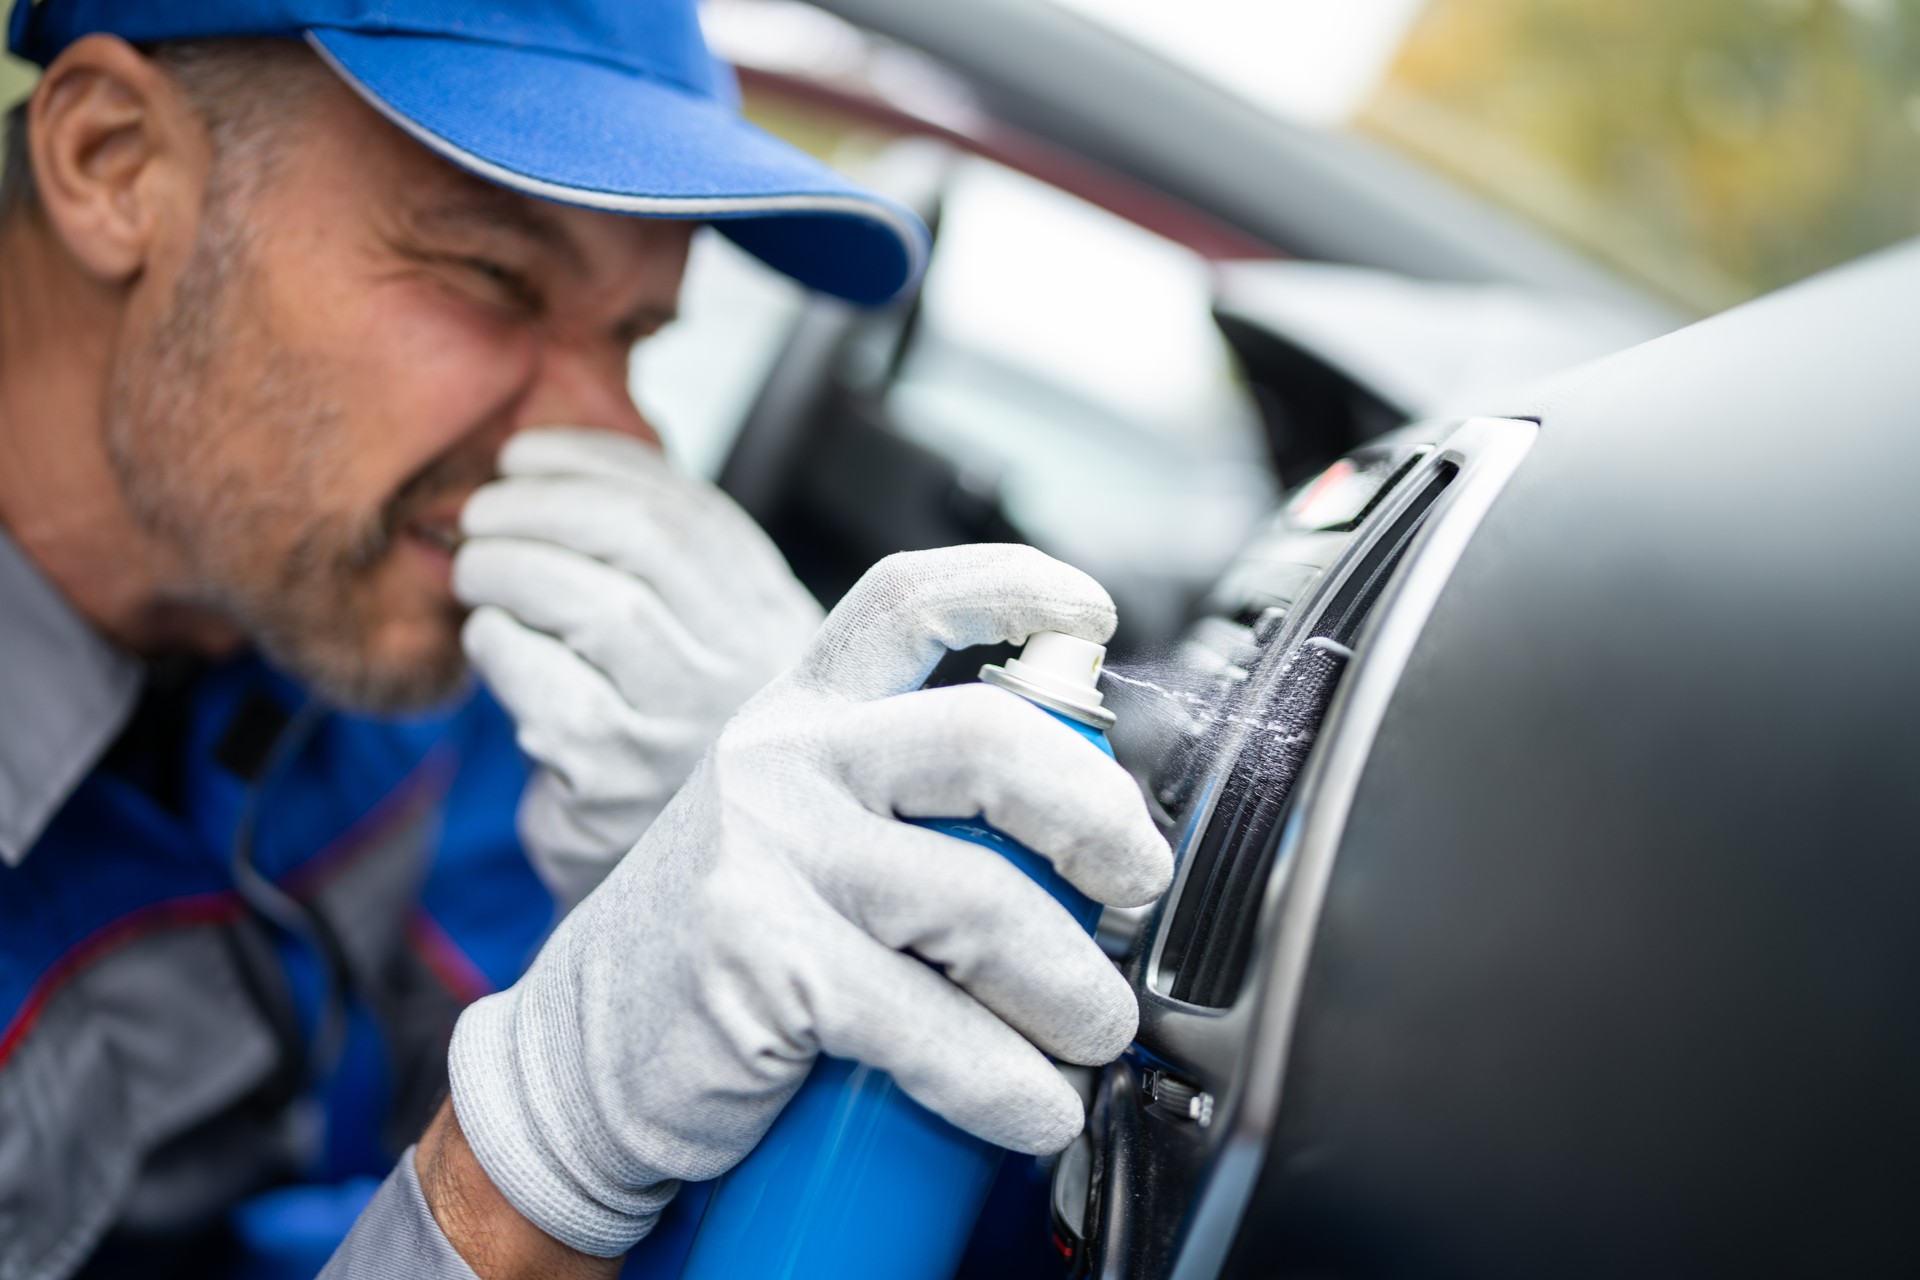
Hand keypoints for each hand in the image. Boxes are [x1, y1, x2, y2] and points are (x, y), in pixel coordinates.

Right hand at [446, 545, 1173, 1256]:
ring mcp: (769, 855)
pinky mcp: (764, 962)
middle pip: (988, 739)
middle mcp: (783, 761)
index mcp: (798, 713)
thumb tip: (1077, 821)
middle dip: (1099, 814)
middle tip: (1139, 881)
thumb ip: (897, 795)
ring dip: (1074, 987)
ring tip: (1093, 1032)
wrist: (580, 1057)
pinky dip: (1010, 1084)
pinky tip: (1034, 1109)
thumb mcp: (793, 826)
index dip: (1015, 588)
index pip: (906, 602)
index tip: (1093, 615)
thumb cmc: (723, 945)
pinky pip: (931, 1024)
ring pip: (984, 901)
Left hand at [455, 428, 821, 904]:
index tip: (528, 453)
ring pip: (592, 604)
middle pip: (639, 541)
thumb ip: (663, 563)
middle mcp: (750, 669)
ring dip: (508, 569)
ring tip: (475, 571)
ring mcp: (688, 729)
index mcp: (774, 618)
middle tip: (482, 513)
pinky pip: (542, 683)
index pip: (690, 510)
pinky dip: (498, 644)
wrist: (673, 892)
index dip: (594, 464)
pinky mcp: (617, 781)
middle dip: (539, 506)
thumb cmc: (671, 748)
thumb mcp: (705, 645)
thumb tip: (550, 465)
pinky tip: (488, 643)